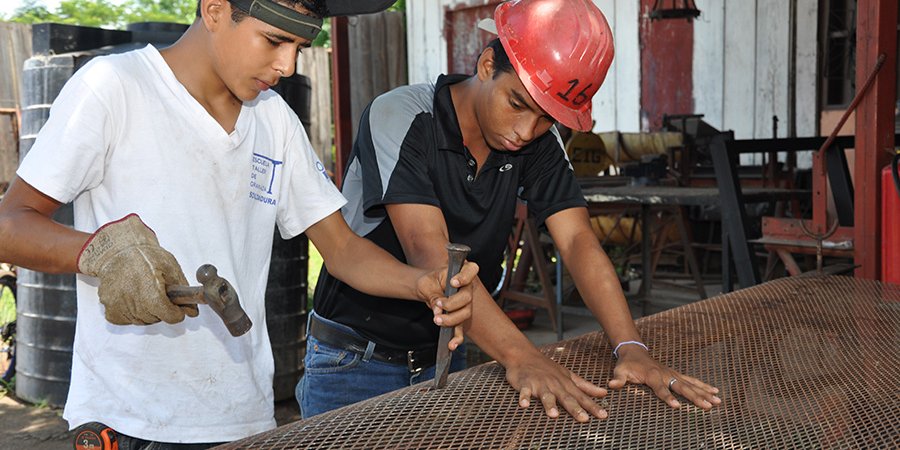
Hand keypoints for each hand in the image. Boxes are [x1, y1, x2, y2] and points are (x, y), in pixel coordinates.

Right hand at [77, 214, 197, 324]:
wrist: (119, 251)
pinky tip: (134, 298)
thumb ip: (183, 292)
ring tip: (145, 292)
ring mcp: (118, 305)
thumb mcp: (171, 268)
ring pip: (142, 321)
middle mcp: (132, 300)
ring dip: (148, 312)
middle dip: (162, 309)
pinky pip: (127, 320)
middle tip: (160, 294)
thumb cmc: (145, 256)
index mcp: (150, 290)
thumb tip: (192, 311)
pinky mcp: (109, 308)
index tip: (177, 308)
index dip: (176, 312)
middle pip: (156, 318)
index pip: (168, 315)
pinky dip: (133, 313)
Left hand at [417, 260, 478, 349]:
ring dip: (451, 319)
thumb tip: (438, 310)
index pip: (471, 270)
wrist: (426, 290)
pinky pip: (460, 329)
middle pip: (467, 298)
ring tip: (437, 319)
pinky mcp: (459, 317)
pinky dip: (456, 337)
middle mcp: (467, 288)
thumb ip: (433, 295)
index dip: (465, 277)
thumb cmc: (428, 282)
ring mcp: (465, 303)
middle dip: (452, 304)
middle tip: (438, 306)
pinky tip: (451, 344)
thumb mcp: (426, 285)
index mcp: (460, 272)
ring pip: (465, 314)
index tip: (453, 282)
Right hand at [505, 351, 607, 421]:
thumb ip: (585, 386)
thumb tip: (603, 393)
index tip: (603, 415)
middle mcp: (554, 384)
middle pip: (566, 398)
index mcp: (565, 384)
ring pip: (546, 395)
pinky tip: (524, 405)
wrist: (524, 354)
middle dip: (575, 409)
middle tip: (584, 419)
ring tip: (554, 415)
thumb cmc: (547, 367)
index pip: (581, 397)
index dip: (593, 406)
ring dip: (550, 404)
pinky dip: (524, 397)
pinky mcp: (525, 383)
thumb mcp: (568, 375)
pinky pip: (524, 391)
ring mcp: (539, 383)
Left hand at [609, 345, 721, 409]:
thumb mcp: (620, 371)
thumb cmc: (627, 364)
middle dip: (695, 397)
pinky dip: (704, 386)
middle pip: (682, 387)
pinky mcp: (676, 375)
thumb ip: (618, 379)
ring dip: (704, 392)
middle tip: (708, 406)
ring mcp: (673, 374)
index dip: (668, 397)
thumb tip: (612, 385)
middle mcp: (666, 374)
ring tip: (718, 400)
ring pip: (691, 384)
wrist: (635, 351)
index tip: (677, 406)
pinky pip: (692, 380)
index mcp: (652, 376)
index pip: (661, 389)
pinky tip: (715, 392)